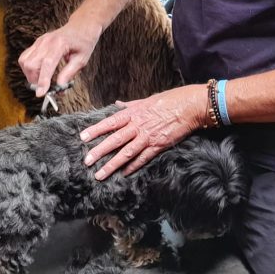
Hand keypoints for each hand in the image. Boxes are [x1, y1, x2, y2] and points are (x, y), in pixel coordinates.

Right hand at [18, 19, 100, 97]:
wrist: (81, 26)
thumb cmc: (84, 42)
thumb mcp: (82, 59)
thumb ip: (69, 73)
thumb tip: (59, 87)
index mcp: (60, 44)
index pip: (47, 64)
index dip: (42, 80)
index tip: (41, 94)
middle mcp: (46, 41)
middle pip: (31, 64)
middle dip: (35, 80)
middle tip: (46, 87)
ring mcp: (40, 41)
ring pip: (24, 61)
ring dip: (30, 75)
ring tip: (42, 79)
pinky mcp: (37, 42)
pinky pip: (25, 57)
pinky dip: (29, 68)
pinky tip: (39, 71)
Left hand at [80, 85, 206, 179]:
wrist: (191, 106)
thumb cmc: (171, 99)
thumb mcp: (148, 99)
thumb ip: (131, 105)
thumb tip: (118, 104)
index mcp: (134, 113)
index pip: (111, 122)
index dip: (96, 130)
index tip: (83, 137)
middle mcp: (138, 126)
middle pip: (115, 140)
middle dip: (99, 151)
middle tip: (86, 161)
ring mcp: (148, 137)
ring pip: (126, 153)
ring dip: (112, 165)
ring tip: (100, 174)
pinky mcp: (158, 145)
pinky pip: (143, 158)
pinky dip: (133, 167)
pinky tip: (124, 174)